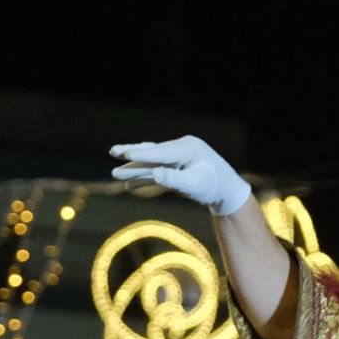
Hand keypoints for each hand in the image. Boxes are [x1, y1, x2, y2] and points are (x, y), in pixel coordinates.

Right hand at [110, 137, 251, 214]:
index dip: (141, 153)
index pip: (160, 152)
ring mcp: (178, 155)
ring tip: (115, 172)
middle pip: (153, 152)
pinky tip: (130, 183)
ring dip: (135, 167)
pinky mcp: (176, 165)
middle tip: (113, 151)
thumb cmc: (213, 187)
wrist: (226, 190)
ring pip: (152, 161)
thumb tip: (155, 175)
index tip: (124, 154)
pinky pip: (156, 169)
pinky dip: (144, 176)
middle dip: (132, 154)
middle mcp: (182, 148)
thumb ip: (174, 180)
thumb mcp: (194, 185)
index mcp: (189, 148)